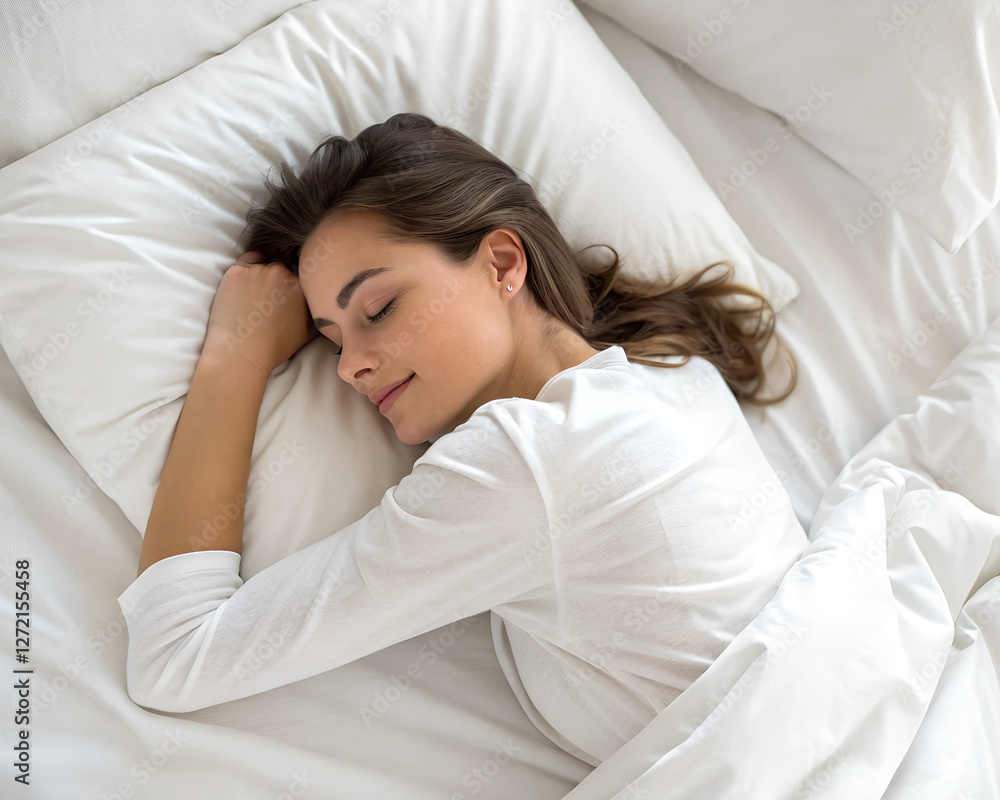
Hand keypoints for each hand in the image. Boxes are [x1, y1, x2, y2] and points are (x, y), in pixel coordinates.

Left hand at [202, 251, 319, 377]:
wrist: (242, 353)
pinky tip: (246, 283)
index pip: (301, 276)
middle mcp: (282, 273)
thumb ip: (320, 312)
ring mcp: (259, 270)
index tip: (288, 294)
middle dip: (279, 279)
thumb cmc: (275, 346)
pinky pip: (247, 259)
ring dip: (263, 273)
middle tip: (271, 296)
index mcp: (302, 287)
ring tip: (256, 293)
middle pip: (283, 267)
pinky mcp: (238, 271)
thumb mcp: (310, 332)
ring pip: (265, 263)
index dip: (294, 286)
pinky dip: (248, 267)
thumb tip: (327, 305)